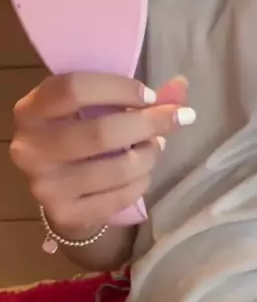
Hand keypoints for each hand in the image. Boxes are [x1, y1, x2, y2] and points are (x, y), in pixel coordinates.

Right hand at [10, 73, 193, 228]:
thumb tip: (181, 88)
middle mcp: (30, 148)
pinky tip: (142, 173)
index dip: (120, 89)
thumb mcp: (94, 107)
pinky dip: (142, 182)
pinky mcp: (65, 213)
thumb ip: (134, 96)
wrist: (59, 189)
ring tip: (154, 147)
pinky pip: (120, 196)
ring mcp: (45, 186)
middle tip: (174, 120)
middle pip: (100, 132)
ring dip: (149, 155)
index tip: (151, 96)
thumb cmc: (80, 134)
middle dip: (148, 124)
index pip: (75, 89)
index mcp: (32, 110)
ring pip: (117, 168)